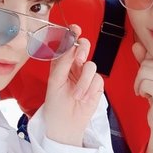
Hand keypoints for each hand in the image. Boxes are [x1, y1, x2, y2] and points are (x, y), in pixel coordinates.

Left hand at [44, 25, 103, 145]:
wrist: (66, 123)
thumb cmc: (55, 104)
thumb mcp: (54, 81)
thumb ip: (63, 62)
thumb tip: (72, 47)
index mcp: (60, 64)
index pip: (67, 45)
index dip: (71, 35)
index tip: (74, 29)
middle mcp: (74, 67)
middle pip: (83, 48)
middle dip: (82, 50)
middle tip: (79, 57)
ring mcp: (86, 76)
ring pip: (90, 65)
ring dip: (83, 80)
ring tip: (76, 93)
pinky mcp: (96, 85)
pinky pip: (98, 79)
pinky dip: (89, 88)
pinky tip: (83, 97)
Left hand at [132, 42, 152, 135]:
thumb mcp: (152, 74)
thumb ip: (145, 59)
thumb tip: (136, 45)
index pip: (151, 53)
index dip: (146, 67)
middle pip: (146, 63)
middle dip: (141, 77)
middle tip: (149, 88)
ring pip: (143, 72)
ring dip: (140, 85)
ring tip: (150, 92)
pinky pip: (144, 84)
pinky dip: (141, 91)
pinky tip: (151, 98)